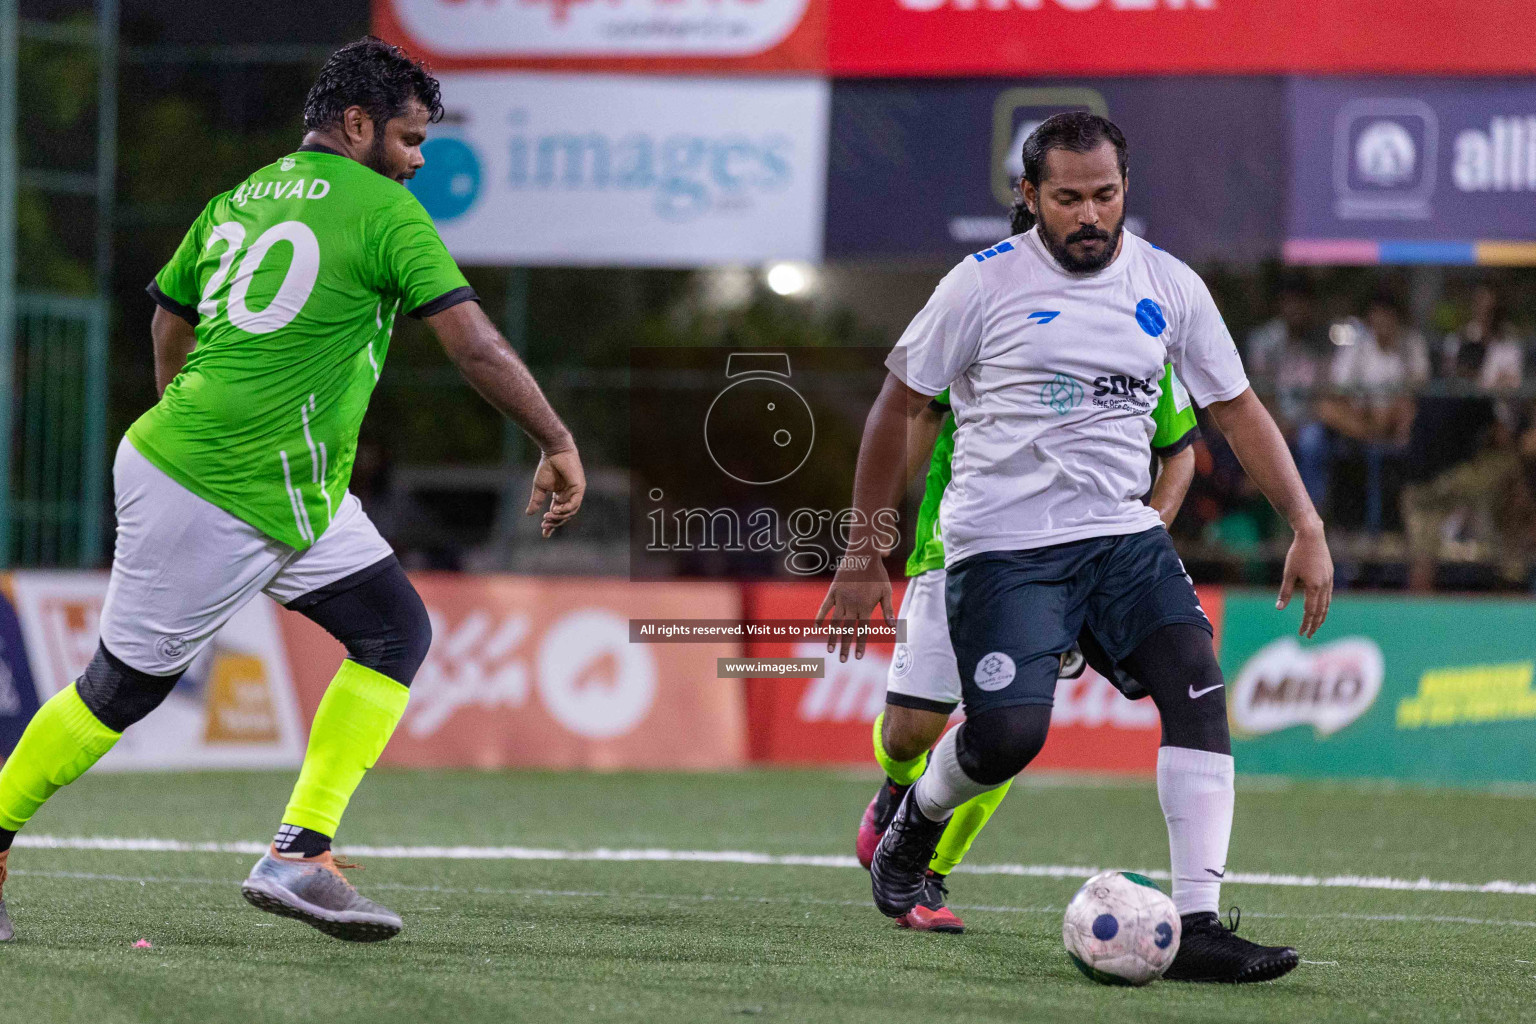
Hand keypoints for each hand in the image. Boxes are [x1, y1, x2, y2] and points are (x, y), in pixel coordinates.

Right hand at [526, 448, 584, 537]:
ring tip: (547, 517)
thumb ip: (536, 500)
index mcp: (560, 497)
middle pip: (564, 516)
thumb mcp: (539, 487)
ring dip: (558, 517)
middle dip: (554, 523)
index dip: (552, 525)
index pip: (557, 514)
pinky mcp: (579, 488)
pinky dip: (565, 509)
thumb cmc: (547, 466)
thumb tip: (528, 514)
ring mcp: (575, 493)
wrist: (554, 452)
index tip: (544, 534)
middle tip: (544, 525)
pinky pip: (574, 504)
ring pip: (570, 512)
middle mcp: (569, 496)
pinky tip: (556, 510)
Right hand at [814, 555, 894, 662]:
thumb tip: (892, 628)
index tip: (857, 658)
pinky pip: (825, 607)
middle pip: (848, 630)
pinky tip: (816, 627)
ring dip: (832, 637)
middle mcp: (852, 605)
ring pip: (835, 622)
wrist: (863, 555)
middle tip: (842, 660)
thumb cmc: (877, 573)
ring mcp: (841, 599)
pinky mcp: (833, 591)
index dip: (860, 645)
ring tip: (830, 651)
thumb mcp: (886, 591)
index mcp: (866, 607)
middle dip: (845, 646)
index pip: (862, 630)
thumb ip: (888, 610)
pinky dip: (820, 617)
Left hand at [1277, 522, 1332, 637]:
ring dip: (1321, 616)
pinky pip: (1328, 594)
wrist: (1312, 536)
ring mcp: (1329, 580)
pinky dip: (1325, 604)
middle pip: (1321, 611)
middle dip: (1315, 624)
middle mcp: (1324, 586)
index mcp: (1314, 587)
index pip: (1310, 611)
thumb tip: (1279, 608)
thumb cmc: (1297, 554)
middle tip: (1309, 634)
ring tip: (1316, 625)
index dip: (1306, 623)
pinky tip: (1320, 607)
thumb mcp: (1288, 574)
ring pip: (1327, 603)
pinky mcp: (1329, 574)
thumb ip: (1285, 592)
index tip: (1302, 633)